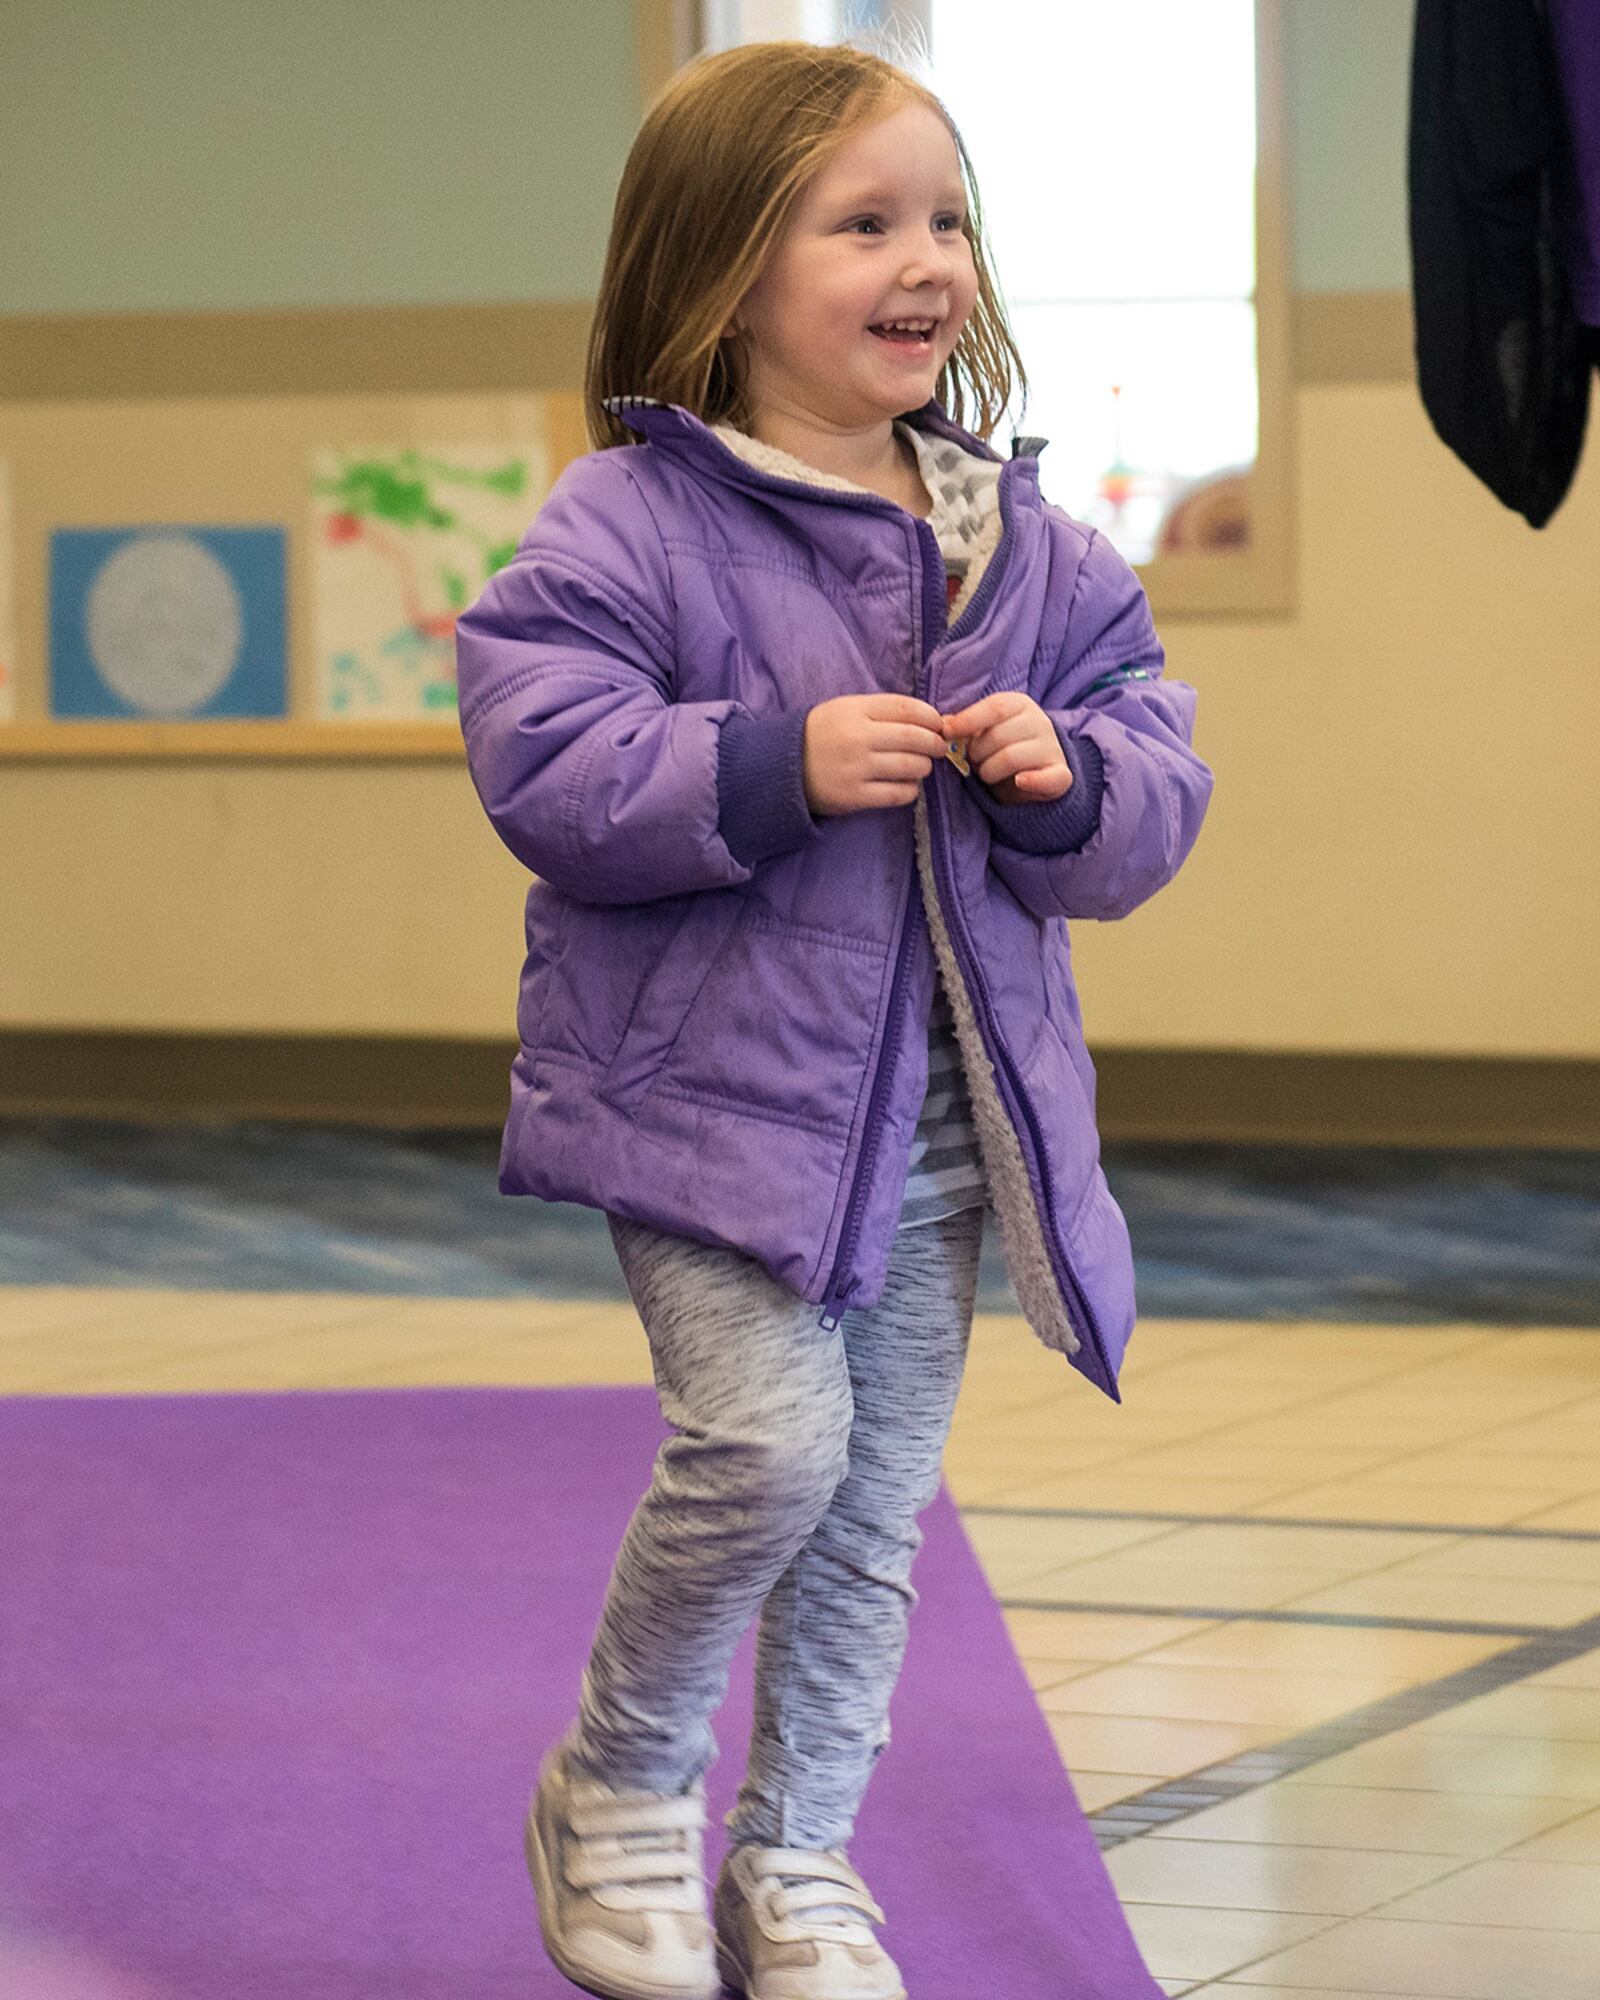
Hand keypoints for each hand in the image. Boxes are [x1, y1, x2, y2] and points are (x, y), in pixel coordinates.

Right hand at [802, 694, 947, 816]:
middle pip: (914, 737)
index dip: (931, 716)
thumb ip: (880, 711)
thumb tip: (926, 720)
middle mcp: (858, 737)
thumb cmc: (820, 735)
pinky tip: (907, 785)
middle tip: (939, 747)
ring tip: (921, 766)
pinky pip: (898, 794)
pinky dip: (910, 790)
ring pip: (911, 766)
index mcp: (855, 710)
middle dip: (935, 743)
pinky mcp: (854, 796)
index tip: (939, 724)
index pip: (907, 708)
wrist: (783, 768)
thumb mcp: (844, 710)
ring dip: (924, 767)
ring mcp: (857, 768)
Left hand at [940, 692, 1071, 806]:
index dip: (967, 721)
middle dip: (976, 754)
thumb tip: (942, 724)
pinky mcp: (1061, 775)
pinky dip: (1031, 781)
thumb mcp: (985, 730)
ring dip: (989, 772)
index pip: (993, 708)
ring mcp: (1052, 748)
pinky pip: (1047, 778)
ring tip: (987, 774)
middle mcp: (1040, 722)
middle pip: (998, 736)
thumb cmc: (1002, 746)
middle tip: (973, 762)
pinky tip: (1019, 781)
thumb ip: (965, 726)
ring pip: (1011, 759)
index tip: (946, 733)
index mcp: (1020, 705)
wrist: (1037, 770)